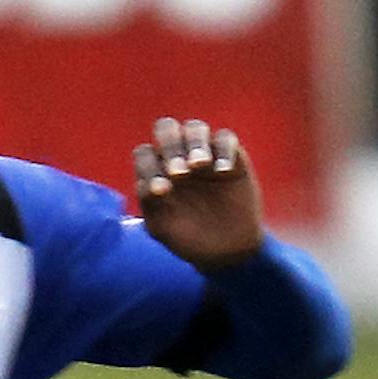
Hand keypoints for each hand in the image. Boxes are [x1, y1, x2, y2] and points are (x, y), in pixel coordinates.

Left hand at [134, 119, 264, 270]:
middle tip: (180, 174)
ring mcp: (205, 154)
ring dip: (194, 143)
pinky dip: (224, 151)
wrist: (226, 251)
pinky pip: (226, 138)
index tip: (162, 192)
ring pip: (195, 127)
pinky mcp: (232, 157)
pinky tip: (222, 172)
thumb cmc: (188, 238)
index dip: (149, 167)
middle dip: (170, 145)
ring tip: (199, 165)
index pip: (145, 154)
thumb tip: (151, 184)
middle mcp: (178, 156)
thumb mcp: (162, 228)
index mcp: (156, 170)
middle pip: (167, 128)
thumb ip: (148, 205)